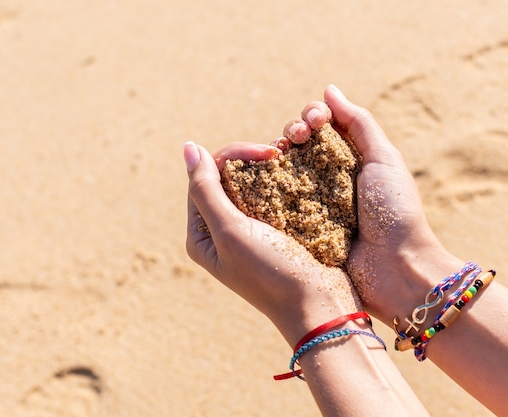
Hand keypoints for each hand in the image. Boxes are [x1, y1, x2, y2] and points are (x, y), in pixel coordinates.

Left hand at [183, 141, 361, 346]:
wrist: (318, 305)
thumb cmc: (270, 272)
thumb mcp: (230, 231)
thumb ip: (205, 190)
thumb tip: (188, 147)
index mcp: (201, 234)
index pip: (205, 177)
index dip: (232, 156)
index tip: (266, 153)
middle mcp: (221, 232)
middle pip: (227, 178)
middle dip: (251, 161)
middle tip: (280, 153)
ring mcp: (250, 232)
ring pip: (252, 184)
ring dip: (270, 170)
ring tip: (291, 163)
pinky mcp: (276, 232)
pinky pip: (273, 197)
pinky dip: (284, 185)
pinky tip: (300, 179)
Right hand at [278, 85, 464, 325]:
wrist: (396, 268)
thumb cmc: (395, 211)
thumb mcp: (384, 159)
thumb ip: (358, 122)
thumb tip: (329, 90)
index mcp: (350, 161)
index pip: (322, 128)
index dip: (312, 116)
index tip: (313, 121)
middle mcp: (328, 179)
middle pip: (298, 145)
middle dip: (292, 131)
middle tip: (295, 137)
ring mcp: (312, 204)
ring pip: (283, 169)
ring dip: (276, 153)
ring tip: (278, 152)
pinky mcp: (299, 227)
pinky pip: (276, 201)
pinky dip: (266, 185)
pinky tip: (261, 175)